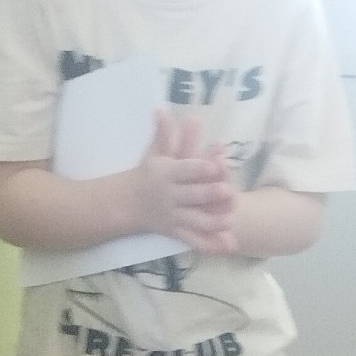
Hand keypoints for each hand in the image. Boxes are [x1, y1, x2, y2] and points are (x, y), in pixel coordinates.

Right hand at [132, 108, 236, 253]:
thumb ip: (162, 133)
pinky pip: (193, 239)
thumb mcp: (153, 152)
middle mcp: (169, 196)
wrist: (124, 204)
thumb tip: (161, 109)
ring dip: (212, 222)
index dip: (202, 168)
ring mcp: (172, 216)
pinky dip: (209, 244)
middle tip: (228, 193)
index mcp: (166, 173)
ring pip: (194, 220)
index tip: (218, 165)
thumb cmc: (145, 174)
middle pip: (192, 196)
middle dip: (210, 195)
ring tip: (230, 221)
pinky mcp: (174, 231)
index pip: (186, 170)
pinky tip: (226, 246)